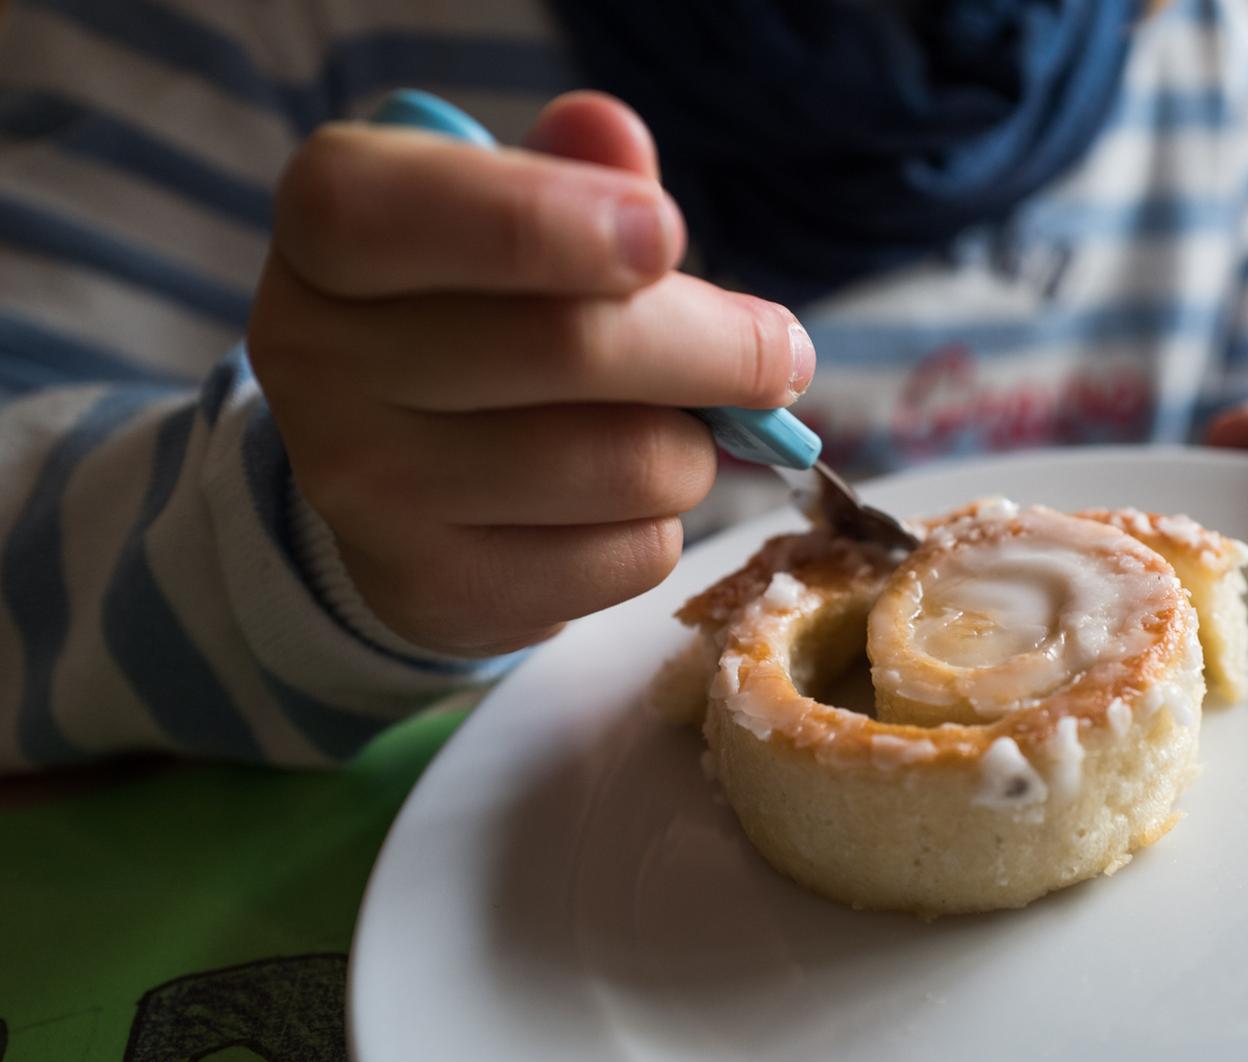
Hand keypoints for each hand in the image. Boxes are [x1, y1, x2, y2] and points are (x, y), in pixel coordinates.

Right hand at [249, 93, 814, 655]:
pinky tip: (622, 499)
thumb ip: (569, 171)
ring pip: (623, 465)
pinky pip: (626, 557)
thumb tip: (613, 135)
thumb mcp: (508, 212)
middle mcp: (318, 360)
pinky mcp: (432, 590)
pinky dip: (662, 523)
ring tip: (677, 427)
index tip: (669, 236)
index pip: (418, 215)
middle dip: (719, 351)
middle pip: (570, 351)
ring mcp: (366, 489)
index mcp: (330, 229)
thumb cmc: (478, 307)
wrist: (396, 467)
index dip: (554, 222)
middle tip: (780, 352)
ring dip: (695, 447)